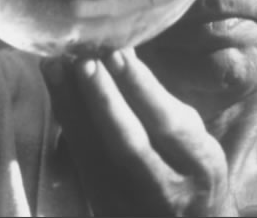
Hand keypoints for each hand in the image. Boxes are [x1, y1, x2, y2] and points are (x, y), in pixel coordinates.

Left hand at [42, 50, 238, 216]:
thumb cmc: (194, 172)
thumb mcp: (199, 141)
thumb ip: (167, 108)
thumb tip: (124, 55)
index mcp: (199, 165)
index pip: (168, 124)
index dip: (141, 88)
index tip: (119, 53)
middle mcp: (164, 189)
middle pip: (128, 143)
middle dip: (103, 97)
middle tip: (84, 58)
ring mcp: (128, 202)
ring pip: (94, 153)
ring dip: (72, 106)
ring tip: (57, 65)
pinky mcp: (101, 204)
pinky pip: (79, 159)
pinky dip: (66, 120)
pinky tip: (56, 90)